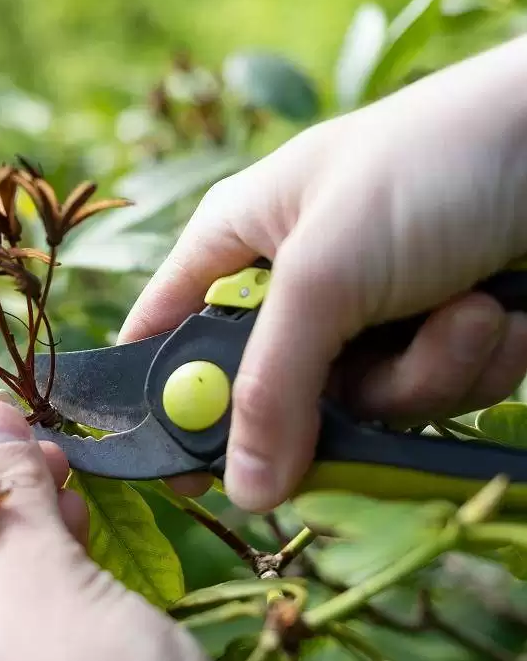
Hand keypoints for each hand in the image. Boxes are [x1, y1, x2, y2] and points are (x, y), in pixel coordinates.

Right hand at [120, 35, 526, 511]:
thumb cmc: (428, 168)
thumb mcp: (328, 271)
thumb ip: (274, 385)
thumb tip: (244, 493)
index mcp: (237, 240)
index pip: (167, 331)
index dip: (166, 400)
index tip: (183, 468)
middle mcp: (295, 284)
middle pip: (270, 393)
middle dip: (333, 396)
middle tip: (360, 393)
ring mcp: (363, 315)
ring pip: (363, 406)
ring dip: (425, 371)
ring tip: (466, 308)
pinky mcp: (428, 335)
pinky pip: (430, 394)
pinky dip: (471, 363)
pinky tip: (498, 310)